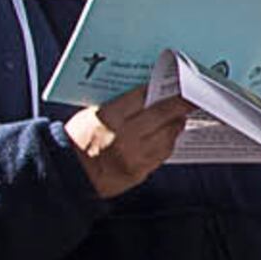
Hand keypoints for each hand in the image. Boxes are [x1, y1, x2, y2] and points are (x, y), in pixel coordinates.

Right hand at [64, 89, 197, 199]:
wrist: (70, 176)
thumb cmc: (76, 143)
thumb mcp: (90, 115)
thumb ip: (117, 105)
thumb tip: (145, 96)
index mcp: (108, 118)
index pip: (143, 96)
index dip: (161, 87)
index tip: (173, 83)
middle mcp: (124, 137)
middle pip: (162, 114)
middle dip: (180, 104)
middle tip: (190, 98)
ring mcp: (134, 156)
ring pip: (168, 136)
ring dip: (176, 124)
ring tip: (178, 118)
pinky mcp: (139, 172)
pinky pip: (162, 155)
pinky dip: (168, 143)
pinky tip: (167, 137)